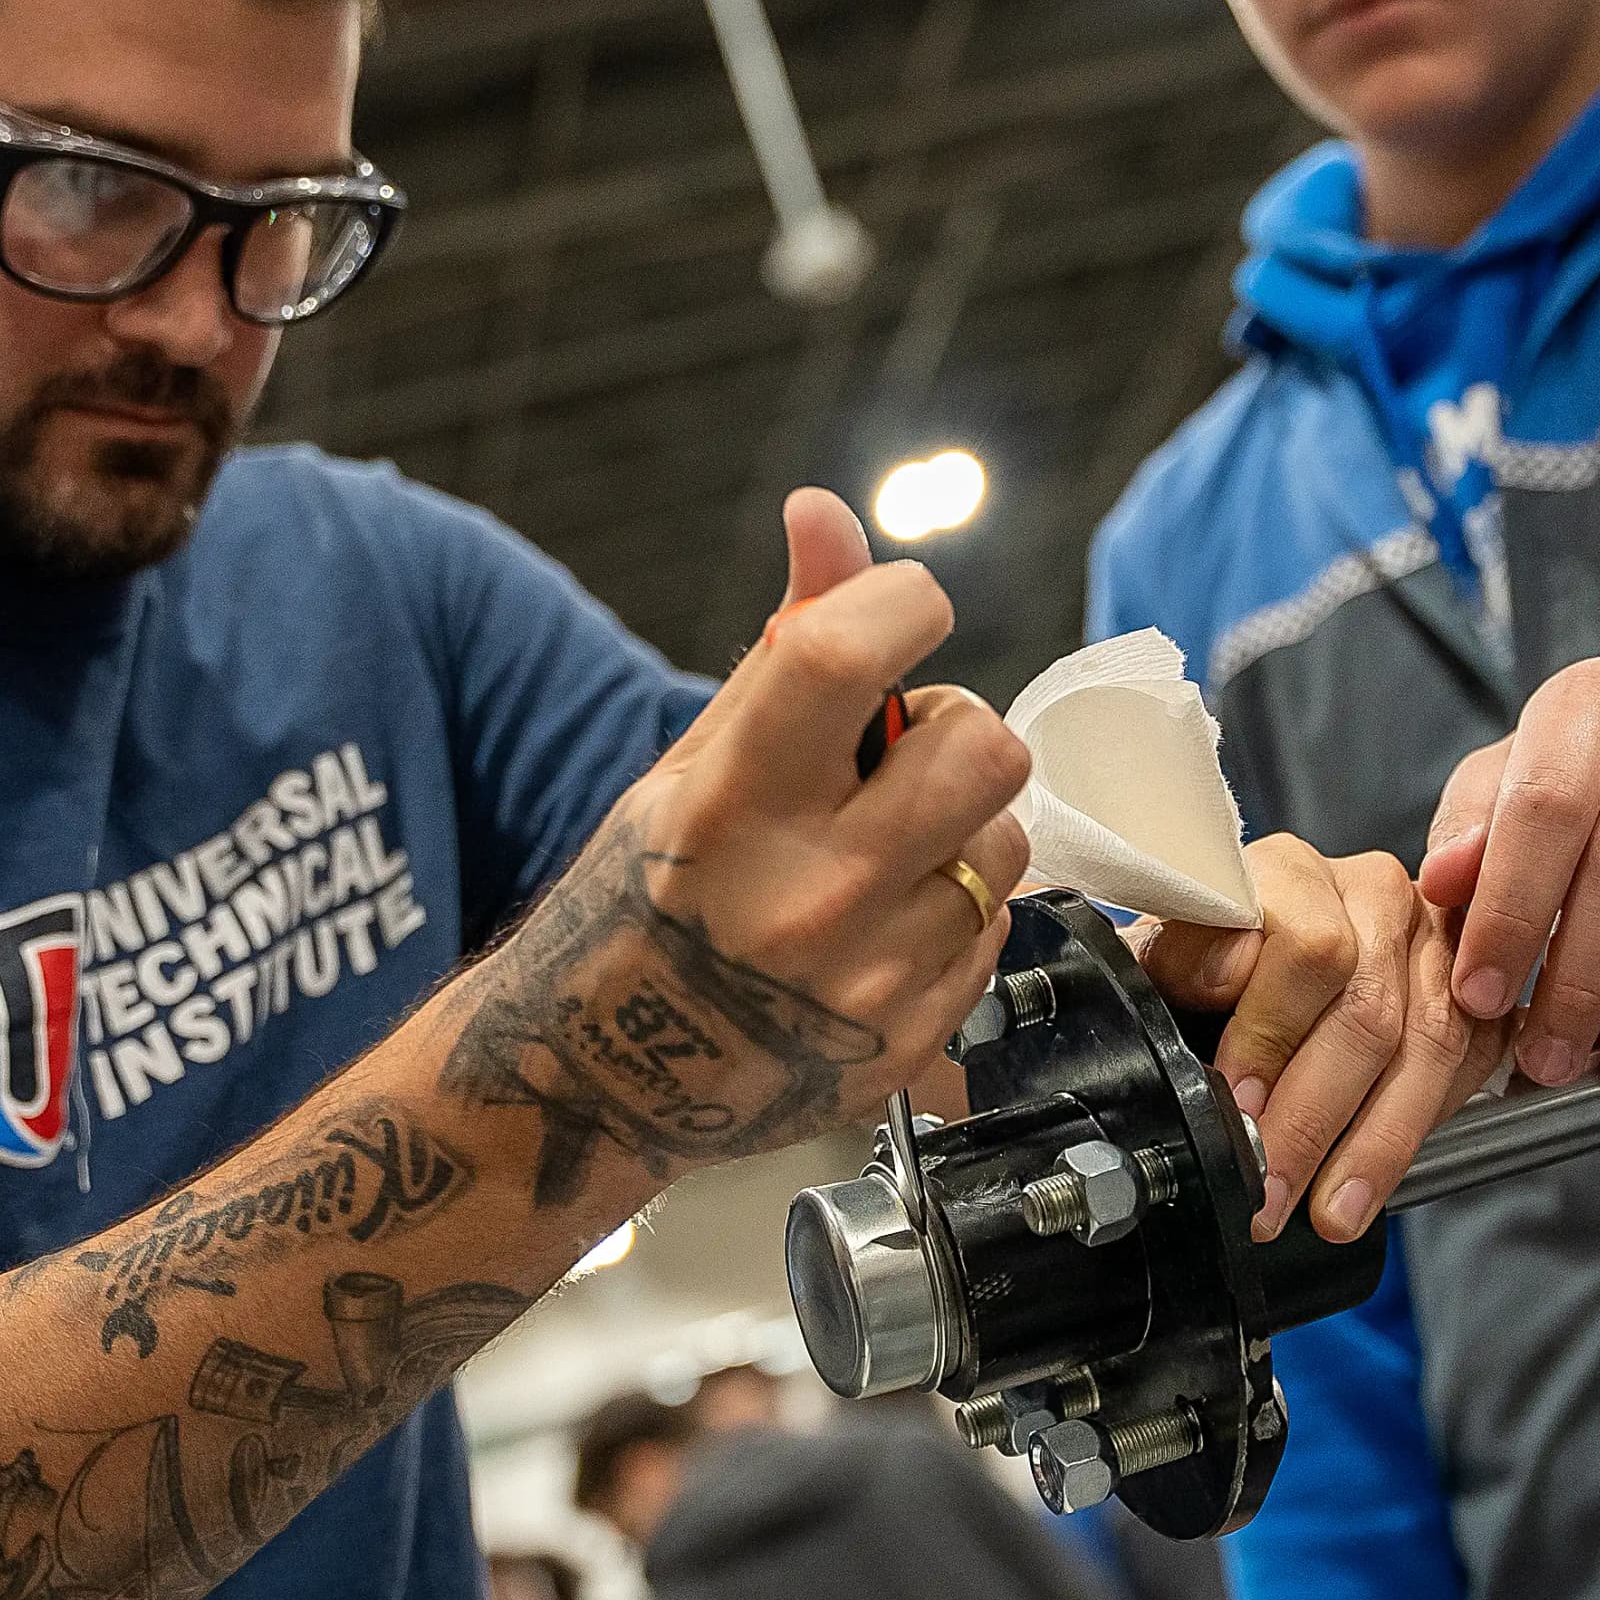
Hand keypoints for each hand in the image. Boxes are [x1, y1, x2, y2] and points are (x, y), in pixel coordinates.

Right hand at [460, 490, 1032, 1192]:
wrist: (595, 1087)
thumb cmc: (640, 905)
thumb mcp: (692, 767)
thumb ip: (786, 644)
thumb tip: (826, 512)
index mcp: (731, 805)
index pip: (847, 654)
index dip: (903, 603)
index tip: (906, 611)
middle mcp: (808, 894)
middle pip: (983, 749)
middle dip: (951, 731)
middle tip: (894, 759)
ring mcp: (867, 981)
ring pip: (1004, 842)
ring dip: (959, 827)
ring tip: (883, 849)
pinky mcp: (907, 1045)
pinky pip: (992, 931)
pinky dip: (950, 912)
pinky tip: (879, 927)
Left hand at [1137, 836, 1502, 1242]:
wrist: (1269, 979)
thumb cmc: (1212, 972)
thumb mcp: (1170, 960)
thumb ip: (1182, 957)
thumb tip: (1226, 971)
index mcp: (1296, 873)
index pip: (1307, 944)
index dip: (1269, 1031)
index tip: (1238, 1099)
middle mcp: (1374, 895)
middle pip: (1366, 1009)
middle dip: (1312, 1117)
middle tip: (1270, 1185)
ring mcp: (1436, 942)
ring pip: (1425, 1047)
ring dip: (1373, 1144)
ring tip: (1328, 1210)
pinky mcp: (1476, 994)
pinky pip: (1467, 1066)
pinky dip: (1419, 1132)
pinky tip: (1373, 1182)